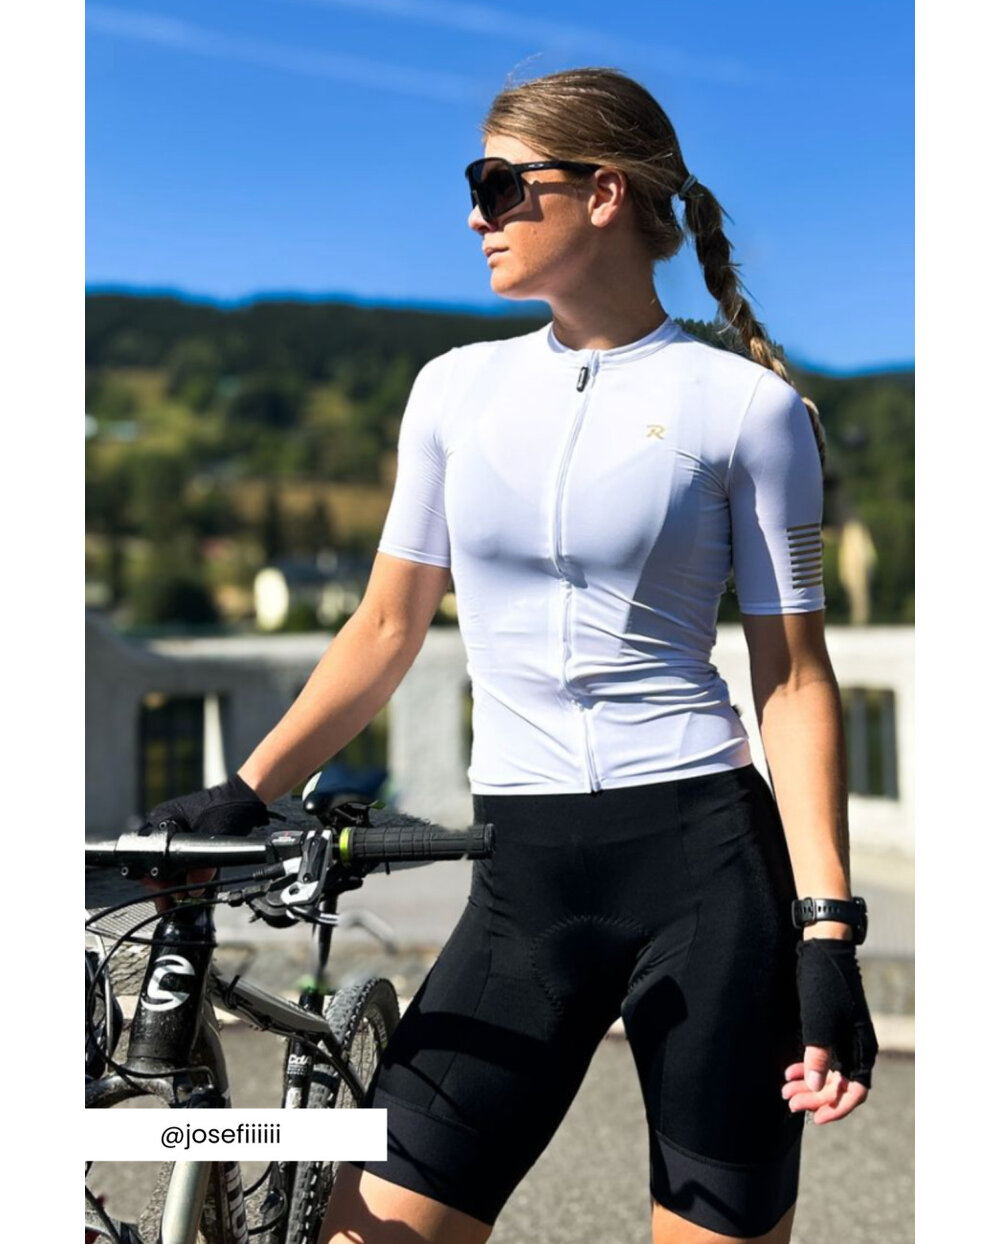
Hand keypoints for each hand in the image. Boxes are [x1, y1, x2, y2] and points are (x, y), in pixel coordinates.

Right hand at [141, 774, 268, 910]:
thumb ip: (203, 867)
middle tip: (172, 900)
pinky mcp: (188, 835)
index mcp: (163, 818)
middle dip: (165, 884)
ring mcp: (176, 829)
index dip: (156, 878)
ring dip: (175, 881)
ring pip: (168, 863)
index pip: (148, 854)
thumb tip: (193, 889)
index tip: (164, 891)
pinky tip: (192, 884)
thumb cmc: (228, 807)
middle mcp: (164, 823)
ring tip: (184, 896)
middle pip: (156, 862)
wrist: (246, 797)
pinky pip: (180, 858)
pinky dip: (185, 873)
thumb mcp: (214, 839)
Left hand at [789, 936, 878, 1122]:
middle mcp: (857, 1047)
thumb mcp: (818, 1022)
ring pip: (828, 1073)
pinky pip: (823, 1058)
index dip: (837, 1108)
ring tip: (785, 1091)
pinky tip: (789, 1071)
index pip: (856, 1091)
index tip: (816, 1119)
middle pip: (838, 1085)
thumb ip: (818, 1056)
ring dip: (808, 1084)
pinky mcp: (832, 1031)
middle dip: (814, 1097)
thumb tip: (816, 1088)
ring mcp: (845, 1039)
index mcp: (862, 1048)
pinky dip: (807, 1066)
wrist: (823, 952)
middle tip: (789, 1103)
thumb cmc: (824, 985)